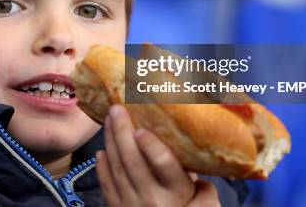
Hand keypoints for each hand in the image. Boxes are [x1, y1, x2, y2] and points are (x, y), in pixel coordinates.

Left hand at [96, 105, 219, 206]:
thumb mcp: (202, 199)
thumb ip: (199, 177)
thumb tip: (195, 147)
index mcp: (177, 193)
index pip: (164, 166)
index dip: (152, 147)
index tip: (142, 128)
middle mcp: (153, 199)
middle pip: (133, 162)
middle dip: (123, 132)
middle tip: (118, 108)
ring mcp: (132, 204)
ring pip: (117, 169)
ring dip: (111, 141)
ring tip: (110, 119)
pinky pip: (107, 185)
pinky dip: (102, 166)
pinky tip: (102, 150)